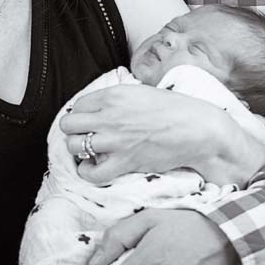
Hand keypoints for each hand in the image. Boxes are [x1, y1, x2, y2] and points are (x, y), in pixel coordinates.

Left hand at [60, 84, 233, 183]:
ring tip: (89, 151)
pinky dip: (87, 171)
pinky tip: (94, 166)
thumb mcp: (140, 92)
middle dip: (73, 131)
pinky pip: (90, 172)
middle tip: (85, 135)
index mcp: (114, 95)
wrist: (196, 129)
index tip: (89, 121)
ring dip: (79, 150)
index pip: (78, 105)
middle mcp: (109, 116)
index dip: (81, 114)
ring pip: (73, 146)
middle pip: (68, 125)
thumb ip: (116, 99)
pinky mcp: (124, 162)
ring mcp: (115, 140)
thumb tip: (100, 107)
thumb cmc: (174, 109)